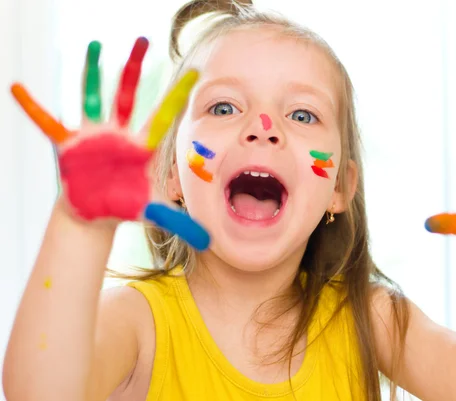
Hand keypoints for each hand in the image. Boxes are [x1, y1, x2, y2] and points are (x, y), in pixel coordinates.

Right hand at [11, 38, 209, 250]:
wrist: (96, 212)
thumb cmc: (125, 205)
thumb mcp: (152, 212)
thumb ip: (180, 222)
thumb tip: (208, 241)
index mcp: (142, 146)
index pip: (164, 116)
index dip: (177, 97)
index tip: (194, 75)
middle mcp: (119, 133)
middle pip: (129, 95)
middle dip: (135, 69)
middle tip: (143, 40)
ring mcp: (94, 135)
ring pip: (93, 97)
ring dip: (92, 73)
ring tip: (95, 46)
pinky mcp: (70, 145)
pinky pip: (48, 122)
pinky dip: (33, 107)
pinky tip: (17, 88)